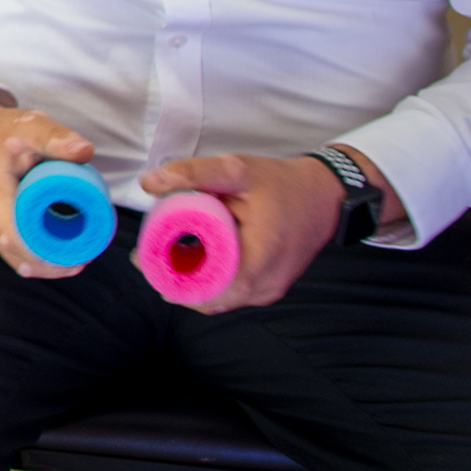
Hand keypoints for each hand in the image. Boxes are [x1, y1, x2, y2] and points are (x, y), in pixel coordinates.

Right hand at [0, 90, 101, 277]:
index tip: (74, 258)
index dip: (43, 256)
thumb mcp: (28, 126)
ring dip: (42, 263)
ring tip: (74, 259)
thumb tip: (84, 151)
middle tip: (83, 260)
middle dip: (49, 266)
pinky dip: (32, 255)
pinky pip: (9, 248)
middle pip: (14, 255)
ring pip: (11, 256)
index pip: (13, 237)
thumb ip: (56, 137)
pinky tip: (55, 253)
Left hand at [142, 151, 373, 311]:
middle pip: (210, 299)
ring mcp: (269, 290)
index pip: (211, 290)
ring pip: (219, 300)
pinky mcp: (267, 287)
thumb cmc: (283, 184)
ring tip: (162, 257)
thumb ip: (196, 173)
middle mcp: (267, 284)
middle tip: (146, 257)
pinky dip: (208, 283)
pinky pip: (231, 293)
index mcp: (261, 258)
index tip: (146, 261)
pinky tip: (188, 263)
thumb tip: (150, 182)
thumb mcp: (238, 170)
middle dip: (174, 282)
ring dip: (189, 284)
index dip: (174, 281)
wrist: (325, 196)